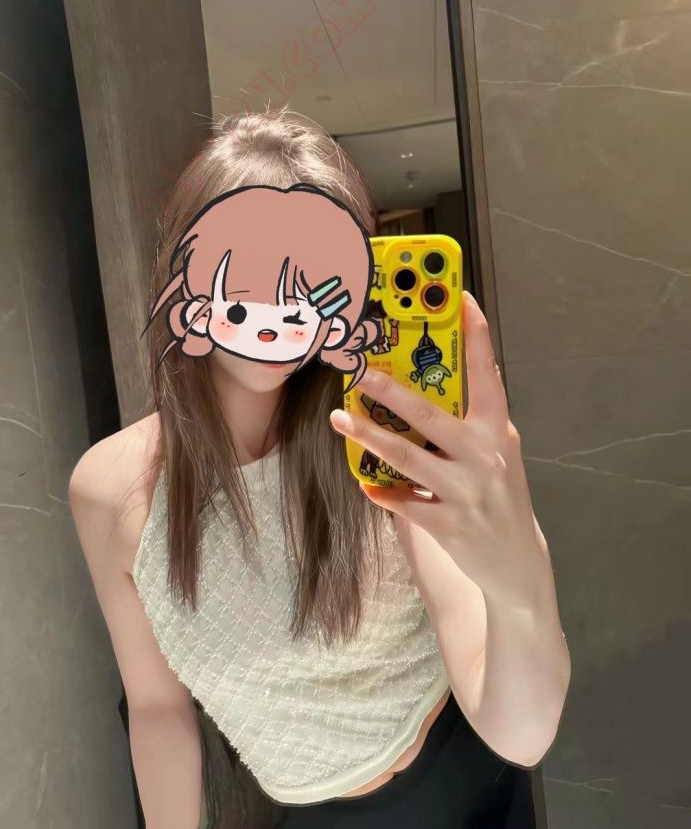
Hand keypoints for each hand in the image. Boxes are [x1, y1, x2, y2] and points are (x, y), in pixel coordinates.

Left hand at [329, 290, 549, 605]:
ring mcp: (467, 492)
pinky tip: (366, 483)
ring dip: (370, 437)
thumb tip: (439, 380)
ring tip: (340, 420)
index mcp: (497, 431)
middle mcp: (484, 456)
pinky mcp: (450, 525)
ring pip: (409, 457)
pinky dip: (383, 492)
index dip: (477, 334)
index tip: (460, 297)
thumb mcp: (498, 452)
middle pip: (430, 415)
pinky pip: (406, 503)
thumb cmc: (500, 496)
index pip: (488, 374)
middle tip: (358, 371)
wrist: (516, 560)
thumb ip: (474, 419)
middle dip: (390, 390)